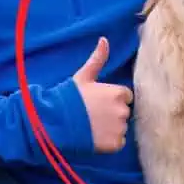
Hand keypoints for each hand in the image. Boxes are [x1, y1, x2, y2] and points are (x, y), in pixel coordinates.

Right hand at [72, 37, 132, 152]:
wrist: (58, 122)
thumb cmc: (69, 97)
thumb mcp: (83, 76)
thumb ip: (97, 59)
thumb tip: (104, 39)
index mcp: (118, 93)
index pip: (125, 96)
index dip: (112, 99)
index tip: (99, 103)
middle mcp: (123, 110)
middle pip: (123, 112)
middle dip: (112, 114)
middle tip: (93, 115)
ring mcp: (120, 128)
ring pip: (121, 128)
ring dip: (111, 128)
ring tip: (92, 127)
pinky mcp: (115, 144)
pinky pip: (118, 142)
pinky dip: (109, 142)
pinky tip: (95, 137)